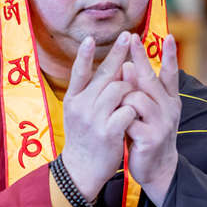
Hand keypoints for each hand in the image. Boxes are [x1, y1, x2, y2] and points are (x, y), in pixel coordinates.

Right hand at [61, 32, 136, 199]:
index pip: (79, 72)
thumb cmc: (85, 137)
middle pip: (105, 75)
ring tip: (132, 97)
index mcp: (73, 100)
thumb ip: (89, 92)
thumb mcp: (78, 113)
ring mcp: (94, 119)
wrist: (81, 170)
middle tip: (129, 36)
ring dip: (131, 88)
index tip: (91, 38)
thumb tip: (108, 68)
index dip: (85, 54)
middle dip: (118, 54)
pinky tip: (134, 114)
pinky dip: (134, 108)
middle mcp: (81, 106)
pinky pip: (128, 109)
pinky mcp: (109, 132)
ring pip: (120, 89)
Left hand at [121, 34, 179, 204]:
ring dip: (123, 100)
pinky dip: (120, 119)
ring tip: (121, 112)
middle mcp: (169, 109)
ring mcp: (161, 123)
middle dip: (139, 57)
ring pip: (136, 98)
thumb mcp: (146, 111)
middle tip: (131, 38)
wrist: (157, 170)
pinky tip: (121, 128)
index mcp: (169, 101)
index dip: (171, 56)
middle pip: (151, 78)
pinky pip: (128, 119)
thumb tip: (124, 64)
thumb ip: (138, 91)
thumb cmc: (147, 135)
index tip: (170, 36)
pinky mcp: (151, 138)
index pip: (170, 74)